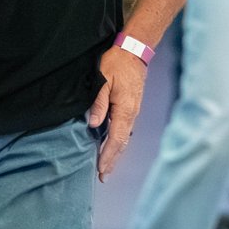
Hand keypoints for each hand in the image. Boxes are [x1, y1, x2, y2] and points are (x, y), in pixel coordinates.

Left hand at [85, 45, 146, 179]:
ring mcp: (133, 112)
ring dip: (116, 154)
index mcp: (125, 110)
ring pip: (124, 138)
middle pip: (122, 143)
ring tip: (107, 167)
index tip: (101, 169)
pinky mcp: (132, 108)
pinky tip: (113, 148)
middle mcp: (132, 114)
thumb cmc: (117, 63)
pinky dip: (119, 143)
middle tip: (103, 176)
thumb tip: (93, 124)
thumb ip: (99, 103)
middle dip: (112, 161)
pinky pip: (125, 130)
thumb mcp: (103, 80)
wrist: (134, 51)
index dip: (108, 155)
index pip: (116, 138)